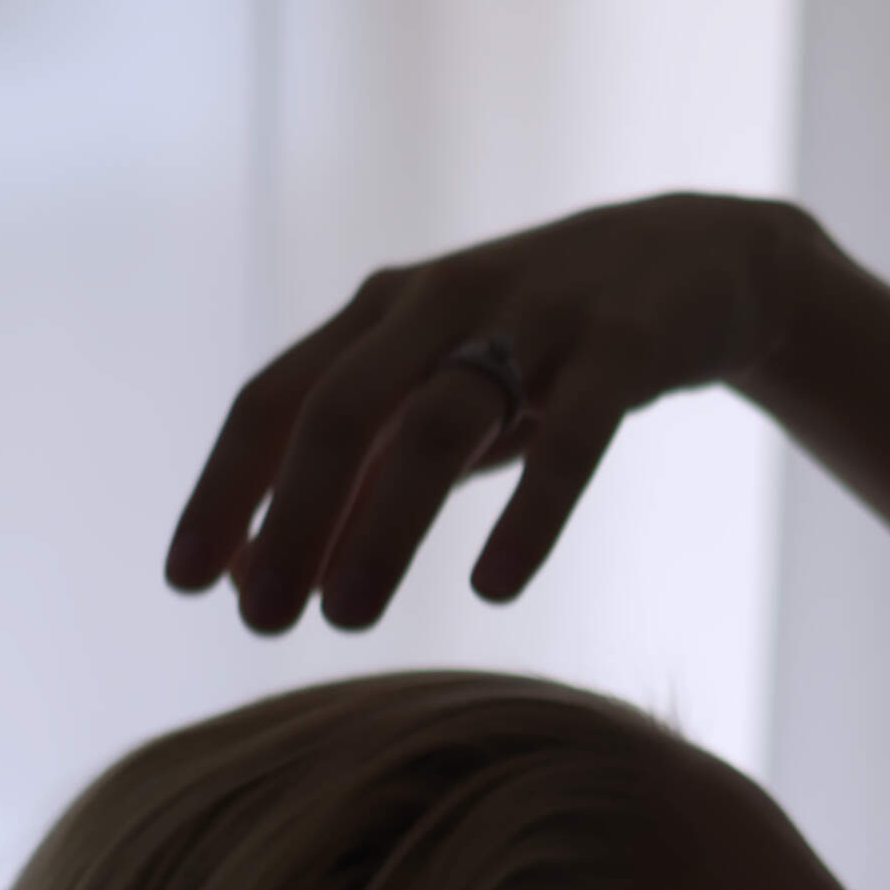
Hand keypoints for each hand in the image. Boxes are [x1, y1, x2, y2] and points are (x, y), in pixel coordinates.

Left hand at [165, 194, 814, 636]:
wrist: (705, 263)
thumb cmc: (546, 349)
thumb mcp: (445, 404)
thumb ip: (363, 477)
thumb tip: (260, 573)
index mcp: (382, 316)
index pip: (275, 399)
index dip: (225, 488)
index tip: (184, 585)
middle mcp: (442, 302)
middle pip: (340, 409)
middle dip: (289, 517)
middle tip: (260, 625)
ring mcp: (535, 316)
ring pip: (439, 422)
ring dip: (382, 526)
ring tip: (346, 621)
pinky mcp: (625, 344)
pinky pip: (571, 435)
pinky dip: (529, 515)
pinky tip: (494, 588)